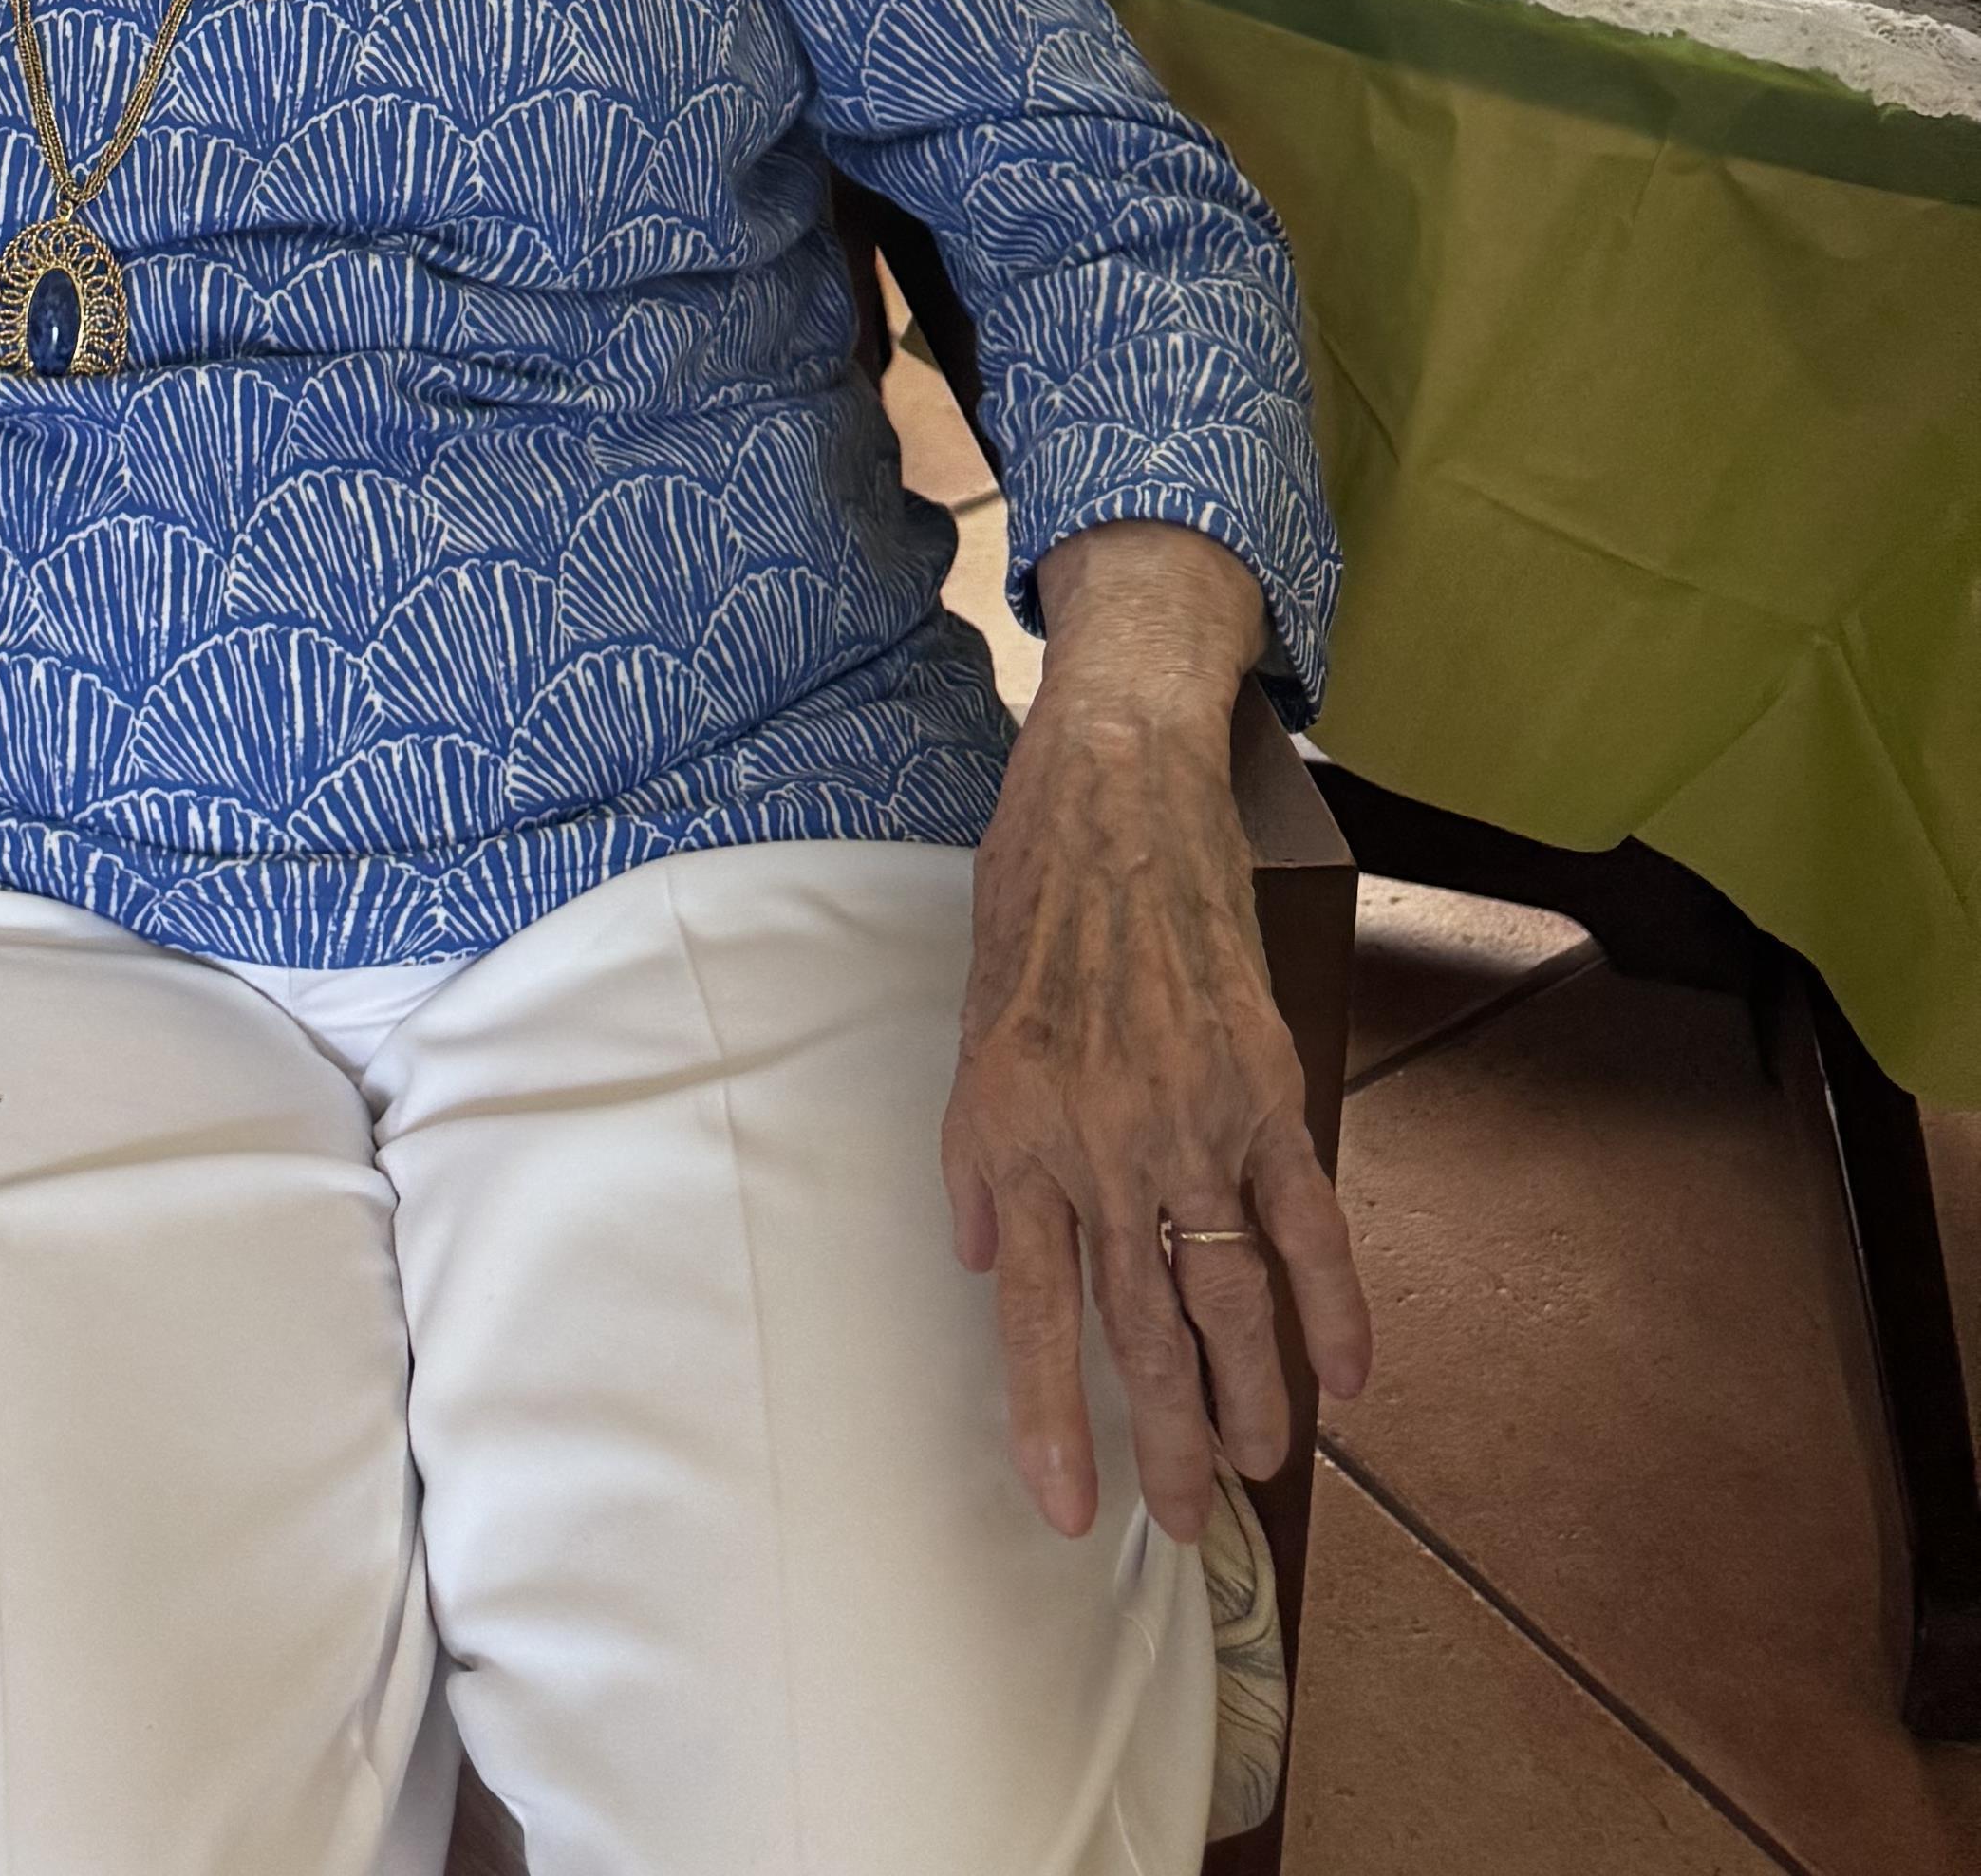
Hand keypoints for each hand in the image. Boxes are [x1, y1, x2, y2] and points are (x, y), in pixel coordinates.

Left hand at [943, 652, 1371, 1546]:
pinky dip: (1333, 1305)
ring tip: (1262, 1468)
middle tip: (1187, 1525)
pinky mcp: (1263, 1088)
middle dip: (1168, 1442)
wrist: (1113, 791)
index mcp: (1017, 1137)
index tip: (1069, 1510)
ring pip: (1228, 1297)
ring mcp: (1191, 1121)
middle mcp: (1103, 1147)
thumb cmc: (1029, 900)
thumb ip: (979, 1161)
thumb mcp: (970, 1031)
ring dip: (1250, 1395)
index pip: (1037, 1317)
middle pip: (1142, 1331)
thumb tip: (994, 1267)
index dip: (1053, 1421)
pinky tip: (1346, 1378)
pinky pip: (1306, 1221)